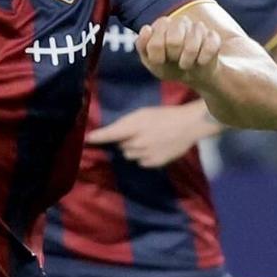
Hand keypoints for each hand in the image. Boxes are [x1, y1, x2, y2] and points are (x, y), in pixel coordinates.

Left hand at [88, 103, 218, 167]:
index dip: (98, 137)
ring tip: (148, 141)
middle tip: (137, 134)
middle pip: (120, 146)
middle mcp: (137, 142)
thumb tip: (114, 132)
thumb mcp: (143, 113)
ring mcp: (145, 154)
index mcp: (134, 126)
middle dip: (125, 142)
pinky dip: (144, 157)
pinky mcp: (154, 163)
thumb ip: (127, 123)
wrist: (188, 126)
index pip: (111, 134)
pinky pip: (141, 162)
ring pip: (129, 155)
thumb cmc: (165, 115)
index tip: (88, 140)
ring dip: (134, 150)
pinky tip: (155, 149)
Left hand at [136, 10, 222, 88]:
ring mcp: (198, 28)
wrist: (191, 75)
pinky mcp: (213, 37)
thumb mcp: (150, 60)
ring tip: (185, 64)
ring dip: (187, 61)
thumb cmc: (168, 65)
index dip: (157, 57)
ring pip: (192, 46)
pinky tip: (200, 62)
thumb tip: (146, 29)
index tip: (160, 60)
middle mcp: (181, 21)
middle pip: (174, 41)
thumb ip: (142, 45)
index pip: (155, 41)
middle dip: (173, 57)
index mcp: (162, 24)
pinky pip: (209, 48)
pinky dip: (203, 60)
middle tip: (174, 60)